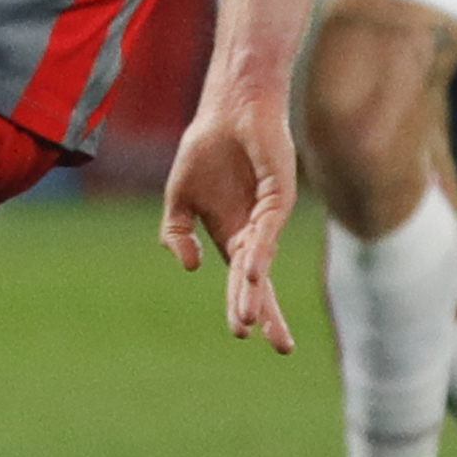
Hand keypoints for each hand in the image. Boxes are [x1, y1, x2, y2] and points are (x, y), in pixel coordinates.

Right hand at [159, 77, 299, 354]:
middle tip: (280, 347)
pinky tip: (251, 275)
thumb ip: (176, 234)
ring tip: (249, 321)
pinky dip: (257, 255)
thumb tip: (192, 267)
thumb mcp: (179, 199)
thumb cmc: (206, 149)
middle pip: (262, 282)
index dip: (242, 306)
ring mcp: (269, 216)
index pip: (242, 281)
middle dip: (266, 314)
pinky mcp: (278, 196)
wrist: (226, 109)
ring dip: (254, 294)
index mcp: (233, 235)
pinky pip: (265, 232)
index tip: (242, 335)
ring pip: (261, 264)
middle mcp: (255, 232)